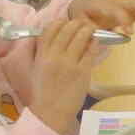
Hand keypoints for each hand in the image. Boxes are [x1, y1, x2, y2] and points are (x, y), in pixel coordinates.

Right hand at [30, 18, 98, 134]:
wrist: (51, 112)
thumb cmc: (45, 91)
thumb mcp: (38, 68)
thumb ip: (44, 52)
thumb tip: (54, 37)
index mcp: (42, 55)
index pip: (50, 29)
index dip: (60, 22)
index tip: (66, 22)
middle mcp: (54, 56)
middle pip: (67, 29)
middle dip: (76, 23)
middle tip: (82, 24)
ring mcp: (69, 63)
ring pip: (81, 37)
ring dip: (87, 29)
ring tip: (91, 29)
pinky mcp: (83, 71)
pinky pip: (91, 51)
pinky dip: (94, 43)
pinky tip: (95, 41)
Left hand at [70, 0, 134, 33]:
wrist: (84, 2)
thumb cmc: (82, 12)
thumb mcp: (79, 20)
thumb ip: (86, 27)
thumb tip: (95, 34)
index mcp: (102, 4)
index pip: (115, 10)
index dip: (123, 20)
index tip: (130, 32)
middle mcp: (115, 1)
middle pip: (131, 2)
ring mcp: (123, 4)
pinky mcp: (128, 9)